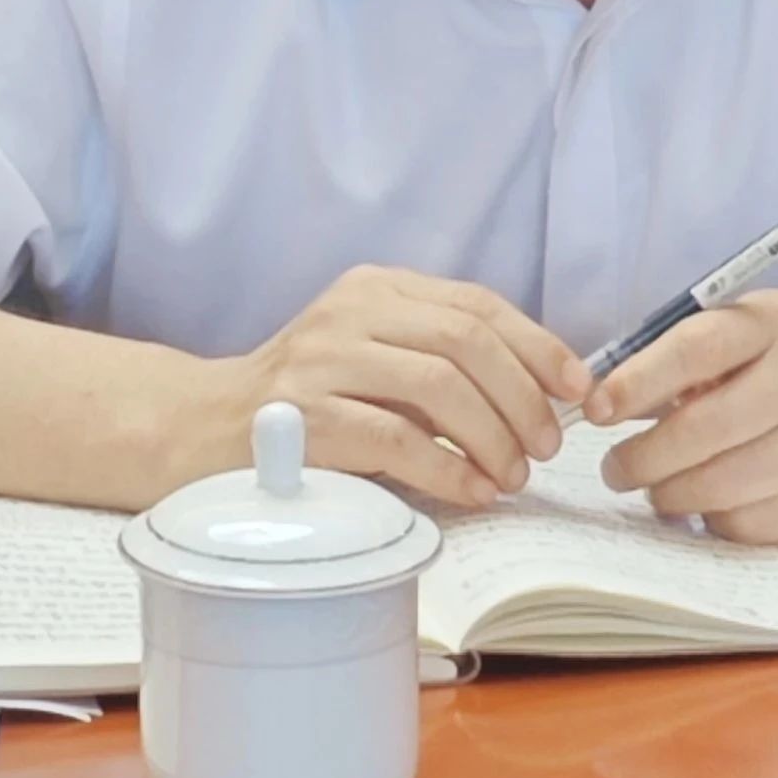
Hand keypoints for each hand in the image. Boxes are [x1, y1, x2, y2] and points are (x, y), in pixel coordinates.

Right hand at [242, 266, 587, 508]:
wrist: (201, 429)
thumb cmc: (308, 404)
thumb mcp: (373, 359)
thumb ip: (441, 363)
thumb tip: (542, 398)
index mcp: (378, 288)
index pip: (477, 304)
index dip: (538, 346)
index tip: (577, 389)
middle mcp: (351, 311)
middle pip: (466, 341)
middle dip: (522, 397)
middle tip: (546, 446)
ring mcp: (323, 360)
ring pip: (439, 385)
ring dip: (492, 435)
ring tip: (512, 474)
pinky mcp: (304, 415)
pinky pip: (397, 438)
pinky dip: (447, 467)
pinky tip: (473, 489)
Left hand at [587, 290, 777, 543]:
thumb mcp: (749, 331)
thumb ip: (684, 355)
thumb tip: (604, 401)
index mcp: (777, 323)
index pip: (697, 349)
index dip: (637, 382)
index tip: (597, 409)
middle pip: (704, 430)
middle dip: (641, 457)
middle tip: (615, 466)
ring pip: (720, 486)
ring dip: (668, 493)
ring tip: (654, 485)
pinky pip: (748, 523)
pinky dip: (712, 518)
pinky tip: (708, 501)